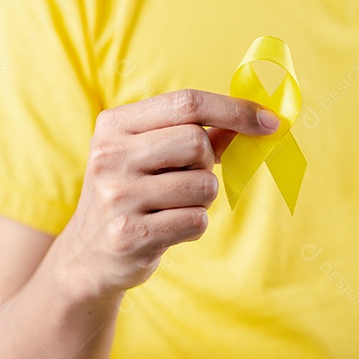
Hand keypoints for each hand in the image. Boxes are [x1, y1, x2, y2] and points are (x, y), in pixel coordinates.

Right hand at [56, 89, 279, 299]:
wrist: (88, 255)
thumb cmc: (132, 194)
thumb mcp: (149, 154)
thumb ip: (195, 133)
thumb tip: (256, 119)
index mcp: (113, 125)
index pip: (186, 102)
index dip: (234, 110)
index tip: (270, 121)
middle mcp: (109, 156)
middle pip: (197, 142)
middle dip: (207, 163)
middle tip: (187, 177)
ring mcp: (116, 196)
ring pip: (203, 185)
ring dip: (202, 199)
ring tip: (172, 206)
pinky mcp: (129, 235)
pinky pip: (196, 221)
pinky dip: (194, 225)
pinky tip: (168, 229)